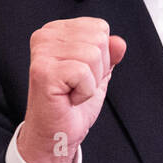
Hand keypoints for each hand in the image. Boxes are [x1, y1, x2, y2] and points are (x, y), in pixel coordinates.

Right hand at [19, 17, 125, 162]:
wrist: (56, 135)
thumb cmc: (71, 105)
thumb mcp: (98, 74)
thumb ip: (110, 54)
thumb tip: (120, 43)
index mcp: (56, 31)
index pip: (99, 28)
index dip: (101, 57)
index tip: (81, 74)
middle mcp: (45, 36)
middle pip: (98, 39)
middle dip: (98, 69)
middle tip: (76, 85)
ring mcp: (42, 53)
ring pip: (93, 55)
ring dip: (91, 82)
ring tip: (72, 92)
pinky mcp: (43, 72)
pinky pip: (84, 73)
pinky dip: (84, 92)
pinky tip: (69, 99)